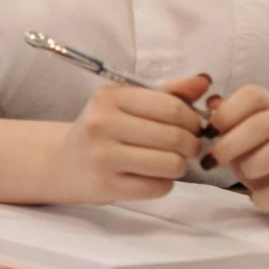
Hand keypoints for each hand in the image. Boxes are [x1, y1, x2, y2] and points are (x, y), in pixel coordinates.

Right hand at [41, 75, 211, 203]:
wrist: (65, 162)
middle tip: (187, 148)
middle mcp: (102, 124)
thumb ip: (167, 93)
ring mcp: (102, 156)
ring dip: (179, 166)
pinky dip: (163, 184)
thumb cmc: (104, 130)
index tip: (192, 127)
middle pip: (175, 137)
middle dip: (192, 145)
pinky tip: (151, 177)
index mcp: (109, 97)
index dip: (193, 120)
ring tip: (168, 162)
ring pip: (171, 164)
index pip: (171, 107)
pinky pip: (158, 187)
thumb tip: (203, 81)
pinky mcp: (106, 186)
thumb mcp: (128, 103)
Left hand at [203, 85, 268, 213]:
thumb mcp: (241, 137)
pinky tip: (256, 199)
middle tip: (211, 161)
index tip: (209, 132)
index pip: (253, 95)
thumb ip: (226, 121)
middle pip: (264, 123)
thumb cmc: (265, 157)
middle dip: (231, 143)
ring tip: (243, 175)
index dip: (227, 113)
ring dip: (253, 165)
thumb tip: (210, 104)